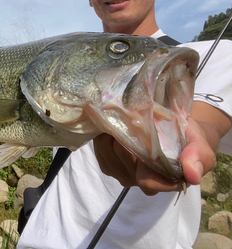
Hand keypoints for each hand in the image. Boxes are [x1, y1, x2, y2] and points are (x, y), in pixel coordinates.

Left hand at [94, 101, 230, 194]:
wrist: (178, 132)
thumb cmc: (189, 140)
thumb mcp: (200, 145)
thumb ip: (198, 157)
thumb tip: (192, 176)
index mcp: (165, 182)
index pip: (147, 181)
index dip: (139, 158)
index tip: (138, 133)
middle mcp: (143, 183)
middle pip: (122, 164)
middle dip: (122, 139)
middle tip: (125, 117)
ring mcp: (125, 175)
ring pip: (108, 157)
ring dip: (110, 136)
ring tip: (118, 119)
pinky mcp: (110, 166)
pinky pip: (100, 153)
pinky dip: (102, 138)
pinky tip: (111, 127)